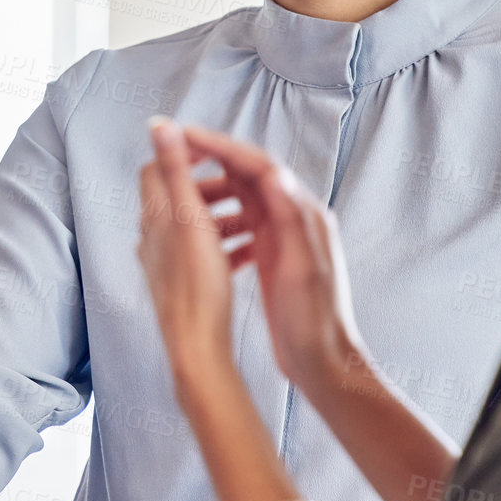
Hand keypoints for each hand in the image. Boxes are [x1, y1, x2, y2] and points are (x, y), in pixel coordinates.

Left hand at [136, 117, 241, 379]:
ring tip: (251, 220)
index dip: (185, 153)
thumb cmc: (198, 284)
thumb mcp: (191, 217)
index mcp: (155, 218)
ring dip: (222, 217)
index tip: (216, 152)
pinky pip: (203, 256)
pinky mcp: (181, 287)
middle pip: (178, 198)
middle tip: (240, 188)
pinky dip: (225, 246)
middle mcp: (153, 239)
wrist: (196, 348)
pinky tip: (249, 253)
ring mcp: (165, 264)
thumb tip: (158, 123)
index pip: (157, 168)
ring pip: (194, 228)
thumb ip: (175, 169)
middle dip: (212, 187)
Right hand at [176, 124, 363, 391]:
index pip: (258, 164)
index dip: (220, 146)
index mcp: (303, 214)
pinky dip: (221, 224)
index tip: (185, 136)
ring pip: (243, 199)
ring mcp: (285, 238)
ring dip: (213, 193)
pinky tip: (204, 237)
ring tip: (182, 198)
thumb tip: (273, 173)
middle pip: (249, 175)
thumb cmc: (314, 321)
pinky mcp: (275, 258)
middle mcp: (295, 218)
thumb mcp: (302, 268)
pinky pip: (243, 227)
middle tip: (174, 155)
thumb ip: (291, 219)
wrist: (325, 363)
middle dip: (211, 161)